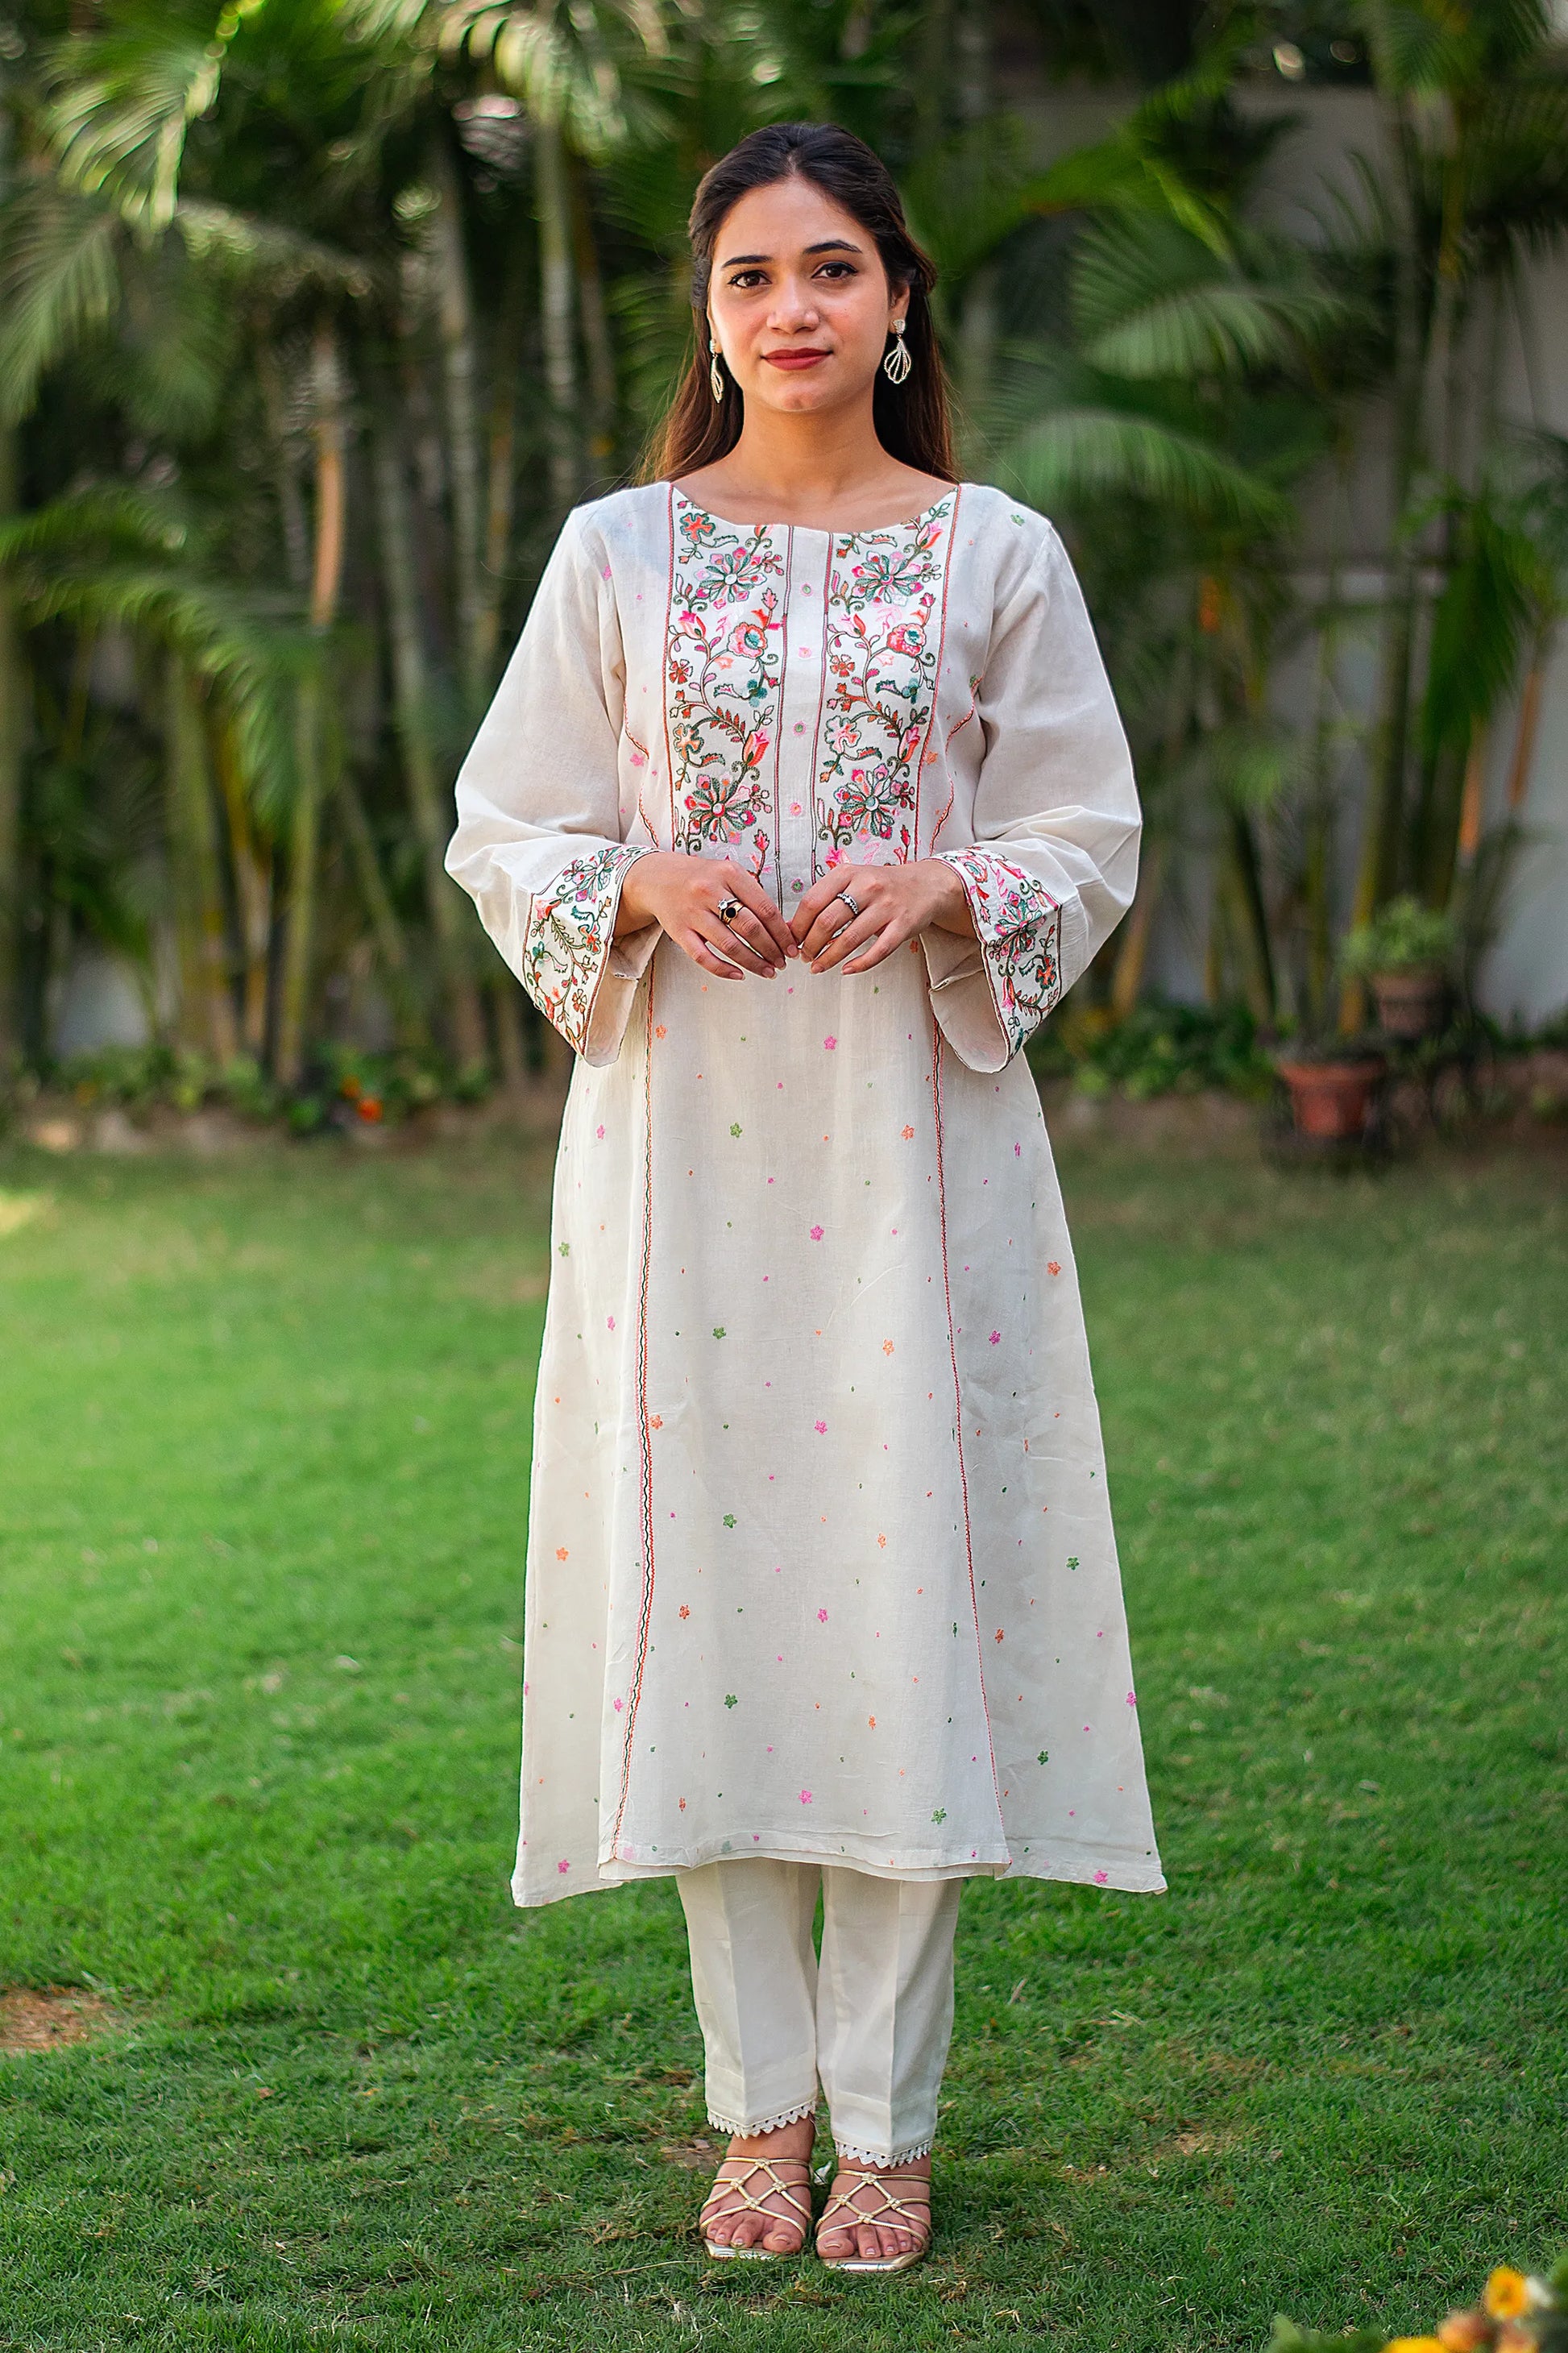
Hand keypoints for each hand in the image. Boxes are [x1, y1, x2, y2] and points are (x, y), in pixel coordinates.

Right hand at [616, 851, 794, 981]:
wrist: (658, 878)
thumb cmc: (702, 878)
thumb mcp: (728, 874)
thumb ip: (752, 895)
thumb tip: (783, 930)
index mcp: (729, 873)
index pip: (765, 908)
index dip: (782, 933)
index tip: (792, 947)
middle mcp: (710, 891)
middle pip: (750, 928)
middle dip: (771, 950)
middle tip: (782, 963)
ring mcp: (692, 912)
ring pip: (729, 945)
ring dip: (753, 962)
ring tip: (767, 971)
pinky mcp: (678, 931)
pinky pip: (703, 957)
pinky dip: (723, 969)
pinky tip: (739, 975)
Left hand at [789, 859, 973, 974]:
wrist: (925, 885)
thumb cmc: (881, 885)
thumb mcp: (851, 881)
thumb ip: (824, 899)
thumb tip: (791, 927)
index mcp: (848, 873)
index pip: (813, 901)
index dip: (799, 925)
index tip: (793, 940)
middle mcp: (867, 886)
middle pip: (828, 921)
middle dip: (811, 944)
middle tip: (805, 956)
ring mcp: (887, 906)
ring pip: (850, 939)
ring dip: (829, 958)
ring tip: (818, 967)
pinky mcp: (903, 925)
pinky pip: (878, 950)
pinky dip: (860, 964)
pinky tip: (846, 970)